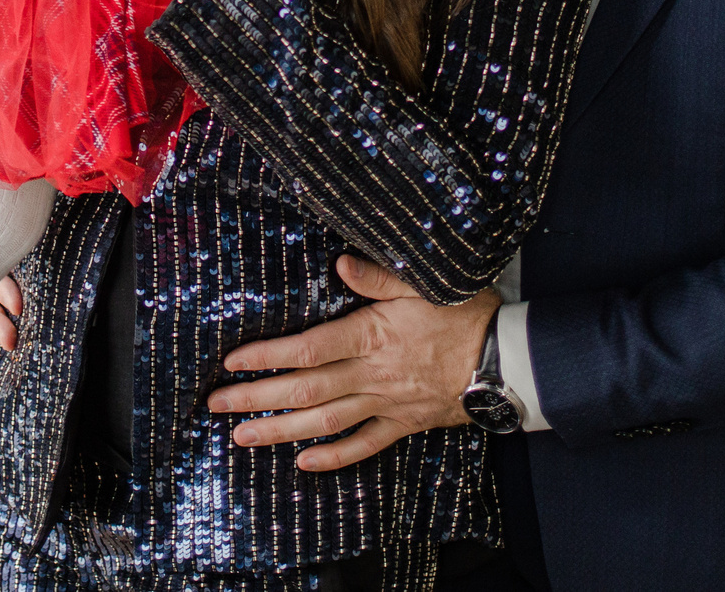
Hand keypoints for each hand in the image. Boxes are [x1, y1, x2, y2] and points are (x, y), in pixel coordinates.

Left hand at [207, 255, 498, 470]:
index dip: (267, 357)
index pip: (308, 350)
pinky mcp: (403, 423)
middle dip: (257, 398)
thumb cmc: (466, 315)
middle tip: (217, 404)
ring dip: (281, 430)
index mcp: (371, 336)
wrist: (507, 360)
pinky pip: (363, 445)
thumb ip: (379, 276)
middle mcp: (372, 375)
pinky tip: (304, 462)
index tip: (233, 363)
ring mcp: (386, 404)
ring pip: (325, 422)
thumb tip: (340, 263)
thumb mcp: (424, 283)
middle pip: (304, 390)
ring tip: (243, 435)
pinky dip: (333, 457)